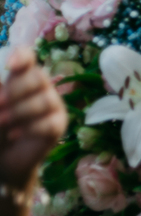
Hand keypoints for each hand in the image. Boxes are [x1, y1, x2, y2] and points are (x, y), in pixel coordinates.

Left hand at [0, 48, 67, 189]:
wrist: (2, 159)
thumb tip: (0, 82)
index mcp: (20, 78)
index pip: (27, 57)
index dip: (23, 56)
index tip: (10, 66)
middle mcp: (40, 88)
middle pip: (38, 77)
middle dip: (15, 91)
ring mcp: (53, 106)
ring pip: (45, 100)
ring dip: (19, 112)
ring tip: (2, 122)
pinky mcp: (59, 125)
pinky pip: (49, 123)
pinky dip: (29, 129)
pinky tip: (14, 135)